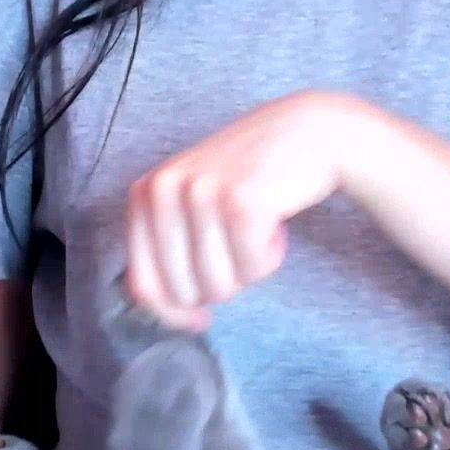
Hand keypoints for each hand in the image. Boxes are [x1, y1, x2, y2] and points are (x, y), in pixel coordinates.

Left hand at [125, 90, 373, 329]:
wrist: (306, 131)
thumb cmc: (249, 178)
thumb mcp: (192, 204)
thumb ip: (171, 250)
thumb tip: (180, 317)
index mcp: (144, 195)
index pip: (142, 284)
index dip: (173, 314)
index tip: (201, 318)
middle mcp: (164, 189)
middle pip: (185, 292)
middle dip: (220, 284)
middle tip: (239, 246)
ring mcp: (201, 193)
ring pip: (220, 285)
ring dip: (249, 268)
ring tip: (256, 227)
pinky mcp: (241, 201)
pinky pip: (252, 268)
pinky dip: (270, 257)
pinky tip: (274, 222)